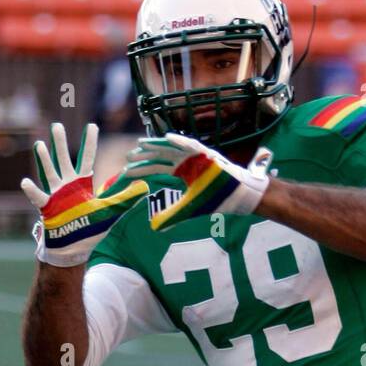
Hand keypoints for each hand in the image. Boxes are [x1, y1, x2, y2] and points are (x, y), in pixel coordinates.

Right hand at [21, 122, 147, 266]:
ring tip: (39, 144)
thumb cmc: (90, 228)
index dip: (89, 142)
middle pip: (64, 160)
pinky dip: (32, 191)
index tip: (92, 125)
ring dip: (44, 159)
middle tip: (56, 125)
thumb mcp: (111, 211)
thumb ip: (125, 197)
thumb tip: (145, 186)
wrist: (75, 248)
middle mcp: (67, 186)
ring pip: (50, 173)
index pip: (87, 158)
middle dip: (60, 143)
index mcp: (82, 184)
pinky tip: (26, 182)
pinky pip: (38, 198)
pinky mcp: (48, 208)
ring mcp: (55, 195)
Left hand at [120, 132, 274, 230]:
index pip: (157, 168)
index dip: (142, 169)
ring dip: (157, 145)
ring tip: (141, 144)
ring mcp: (196, 156)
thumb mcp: (188, 209)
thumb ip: (172, 215)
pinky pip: (192, 145)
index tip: (126, 171)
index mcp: (181, 172)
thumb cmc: (215, 199)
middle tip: (128, 157)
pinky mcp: (207, 153)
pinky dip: (180, 141)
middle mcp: (186, 161)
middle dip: (145, 155)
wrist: (238, 196)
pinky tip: (167, 138)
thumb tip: (154, 227)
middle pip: (161, 156)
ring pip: (172, 147)